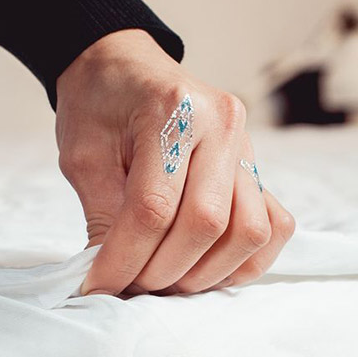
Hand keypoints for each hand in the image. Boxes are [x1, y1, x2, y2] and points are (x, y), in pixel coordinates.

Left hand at [55, 29, 295, 296]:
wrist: (124, 69)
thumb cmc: (100, 107)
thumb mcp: (83, 157)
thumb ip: (103, 218)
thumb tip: (112, 281)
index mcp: (173, 110)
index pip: (154, 207)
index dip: (125, 259)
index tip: (99, 287)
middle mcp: (223, 125)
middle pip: (207, 224)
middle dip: (163, 271)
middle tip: (130, 286)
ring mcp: (249, 149)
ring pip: (248, 233)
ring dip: (204, 274)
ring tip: (165, 280)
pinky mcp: (259, 171)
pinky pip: (274, 229)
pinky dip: (242, 262)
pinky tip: (203, 267)